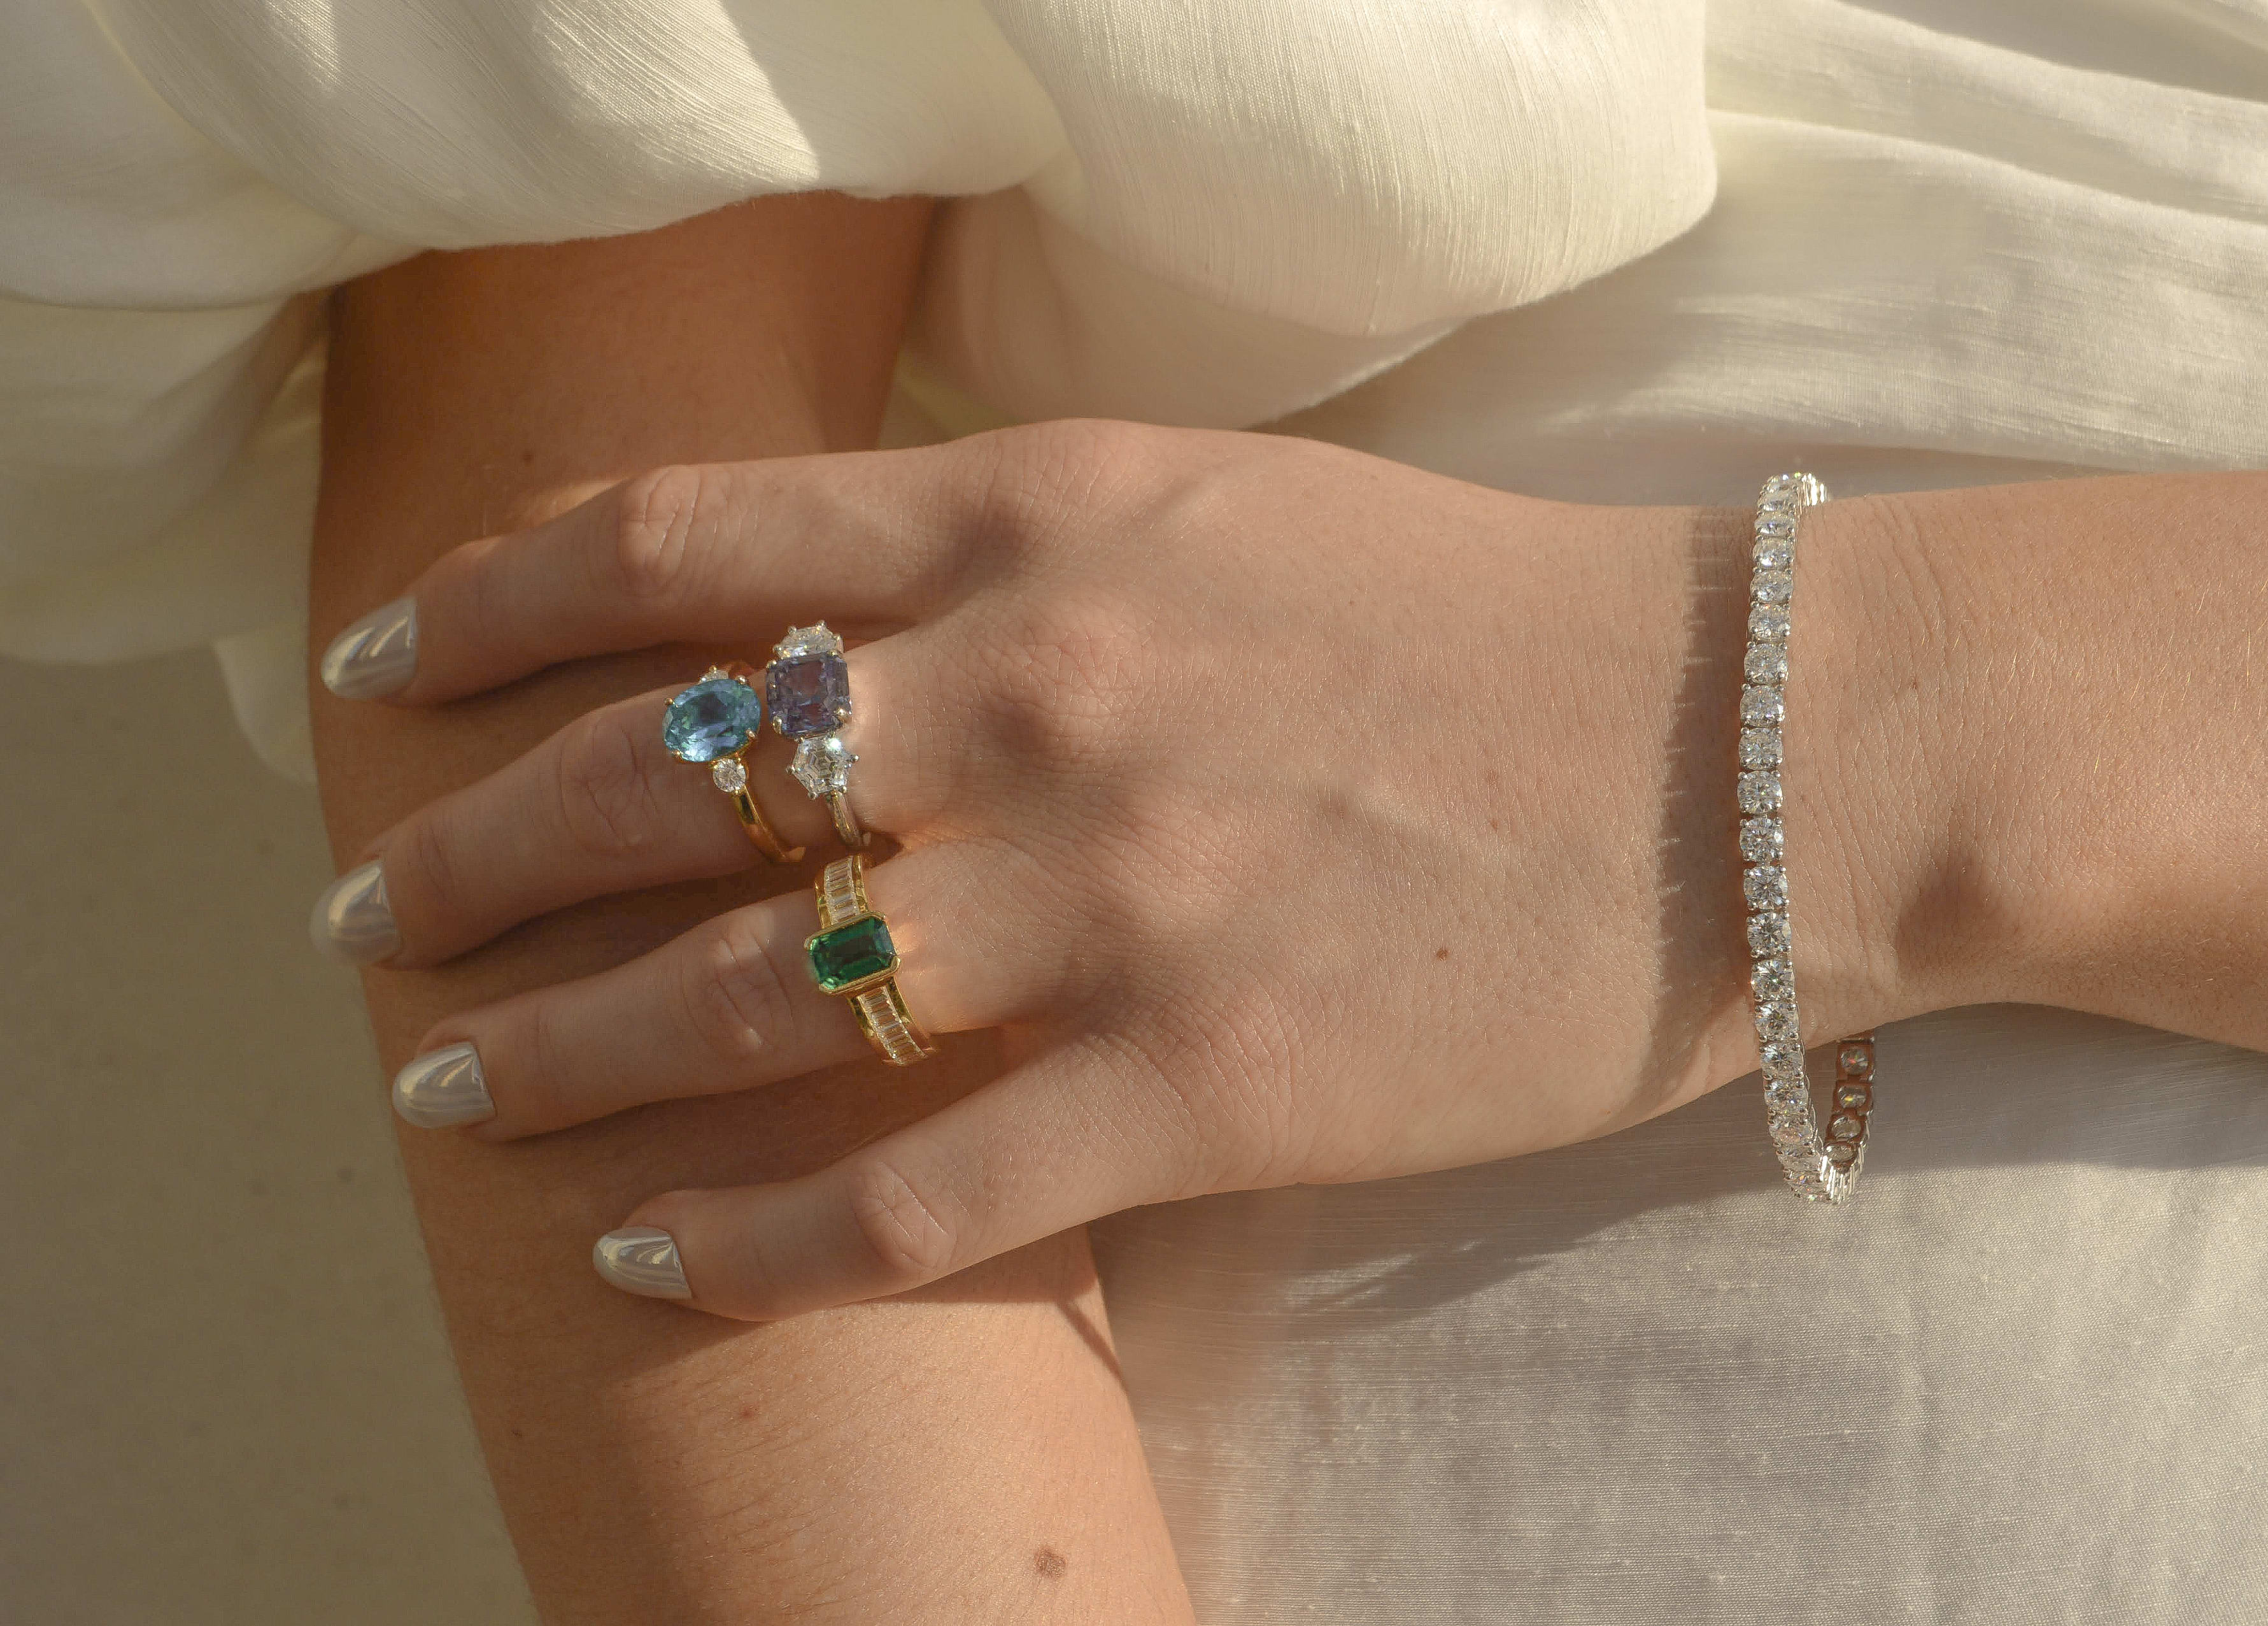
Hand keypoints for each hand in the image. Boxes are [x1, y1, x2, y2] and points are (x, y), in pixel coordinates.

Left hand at [324, 421, 1943, 1318]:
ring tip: (456, 1093)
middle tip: (374, 923)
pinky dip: (743, 1232)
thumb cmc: (1491, 621)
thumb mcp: (1221, 506)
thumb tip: (813, 628)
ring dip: (554, 1057)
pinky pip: (904, 1187)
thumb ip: (1011, 549)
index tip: (384, 678)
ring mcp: (1115, 895)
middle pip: (654, 781)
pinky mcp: (1206, 1084)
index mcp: (1042, 520)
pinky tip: (643, 1250)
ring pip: (739, 996)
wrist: (1754, 750)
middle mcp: (1044, 691)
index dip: (486, 610)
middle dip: (469, 859)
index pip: (673, 545)